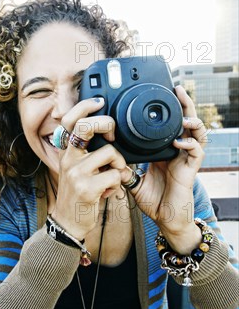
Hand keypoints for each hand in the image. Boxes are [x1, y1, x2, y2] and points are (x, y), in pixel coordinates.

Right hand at [51, 97, 131, 239]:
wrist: (68, 222)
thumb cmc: (78, 194)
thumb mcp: (77, 169)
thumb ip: (88, 152)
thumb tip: (108, 132)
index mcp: (67, 151)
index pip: (70, 120)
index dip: (84, 106)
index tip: (99, 101)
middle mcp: (68, 158)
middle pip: (86, 126)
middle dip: (106, 123)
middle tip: (112, 135)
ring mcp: (76, 173)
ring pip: (110, 152)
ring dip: (120, 164)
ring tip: (115, 175)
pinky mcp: (86, 188)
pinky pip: (115, 175)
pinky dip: (118, 183)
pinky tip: (110, 191)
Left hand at [130, 85, 207, 253]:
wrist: (165, 219)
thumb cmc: (152, 200)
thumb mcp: (132, 180)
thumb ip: (123, 168)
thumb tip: (109, 158)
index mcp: (164, 151)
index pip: (168, 125)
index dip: (168, 110)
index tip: (159, 95)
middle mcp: (177, 152)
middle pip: (185, 122)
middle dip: (184, 104)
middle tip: (178, 89)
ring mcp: (186, 159)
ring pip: (197, 133)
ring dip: (192, 121)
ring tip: (184, 115)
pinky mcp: (191, 170)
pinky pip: (197, 152)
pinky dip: (190, 144)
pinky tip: (180, 142)